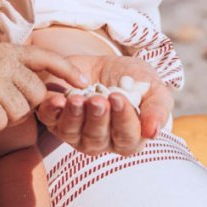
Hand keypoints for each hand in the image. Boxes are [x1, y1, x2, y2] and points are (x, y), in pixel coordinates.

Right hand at [0, 43, 87, 132]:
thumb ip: (12, 69)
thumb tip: (43, 89)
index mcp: (7, 50)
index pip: (47, 57)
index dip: (67, 70)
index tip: (83, 82)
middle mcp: (3, 61)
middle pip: (37, 95)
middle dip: (25, 106)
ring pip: (20, 113)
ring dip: (5, 117)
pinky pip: (0, 124)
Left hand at [36, 55, 172, 154]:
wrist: (104, 64)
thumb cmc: (133, 80)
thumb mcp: (152, 89)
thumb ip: (158, 109)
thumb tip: (153, 132)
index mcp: (128, 138)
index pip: (126, 139)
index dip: (123, 120)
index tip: (119, 98)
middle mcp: (100, 141)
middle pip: (97, 139)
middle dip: (97, 118)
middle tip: (98, 99)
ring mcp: (74, 133)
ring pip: (72, 133)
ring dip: (74, 116)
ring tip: (78, 99)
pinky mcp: (53, 119)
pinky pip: (49, 120)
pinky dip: (52, 110)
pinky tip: (58, 99)